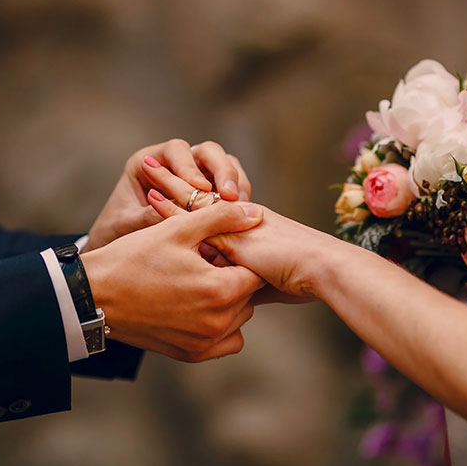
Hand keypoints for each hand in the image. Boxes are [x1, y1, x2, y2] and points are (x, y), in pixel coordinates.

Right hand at [81, 202, 264, 361]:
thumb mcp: (178, 229)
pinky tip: (195, 305)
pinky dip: (219, 325)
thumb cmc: (133, 258)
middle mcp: (217, 323)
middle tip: (204, 263)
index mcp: (219, 290)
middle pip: (249, 296)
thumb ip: (221, 218)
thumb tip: (256, 213)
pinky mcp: (191, 354)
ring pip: (239, 318)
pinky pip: (225, 341)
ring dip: (228, 301)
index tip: (216, 249)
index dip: (239, 256)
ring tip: (197, 283)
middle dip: (234, 277)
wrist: (93, 296)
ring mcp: (204, 343)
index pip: (255, 272)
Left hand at [84, 139, 251, 251]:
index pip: (176, 150)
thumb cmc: (115, 232)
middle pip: (207, 152)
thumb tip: (178, 214)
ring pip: (224, 164)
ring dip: (236, 182)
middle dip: (222, 170)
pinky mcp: (210, 193)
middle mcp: (174, 163)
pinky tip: (241, 215)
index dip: (190, 167)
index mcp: (148, 161)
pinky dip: (239, 196)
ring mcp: (195, 175)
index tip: (200, 189)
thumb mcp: (126, 225)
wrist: (116, 251)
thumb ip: (148, 216)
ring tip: (242, 205)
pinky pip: (230, 185)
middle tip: (230, 195)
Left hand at [144, 166, 334, 298]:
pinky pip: (194, 213)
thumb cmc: (302, 278)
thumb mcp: (264, 283)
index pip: (210, 210)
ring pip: (193, 196)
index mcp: (245, 228)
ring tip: (145, 165)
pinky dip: (170, 205)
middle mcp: (237, 218)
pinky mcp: (228, 227)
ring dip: (168, 181)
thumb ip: (243, 284)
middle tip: (149, 164)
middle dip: (174, 180)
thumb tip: (231, 301)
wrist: (321, 270)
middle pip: (198, 195)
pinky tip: (150, 195)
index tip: (165, 189)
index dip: (188, 199)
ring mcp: (232, 220)